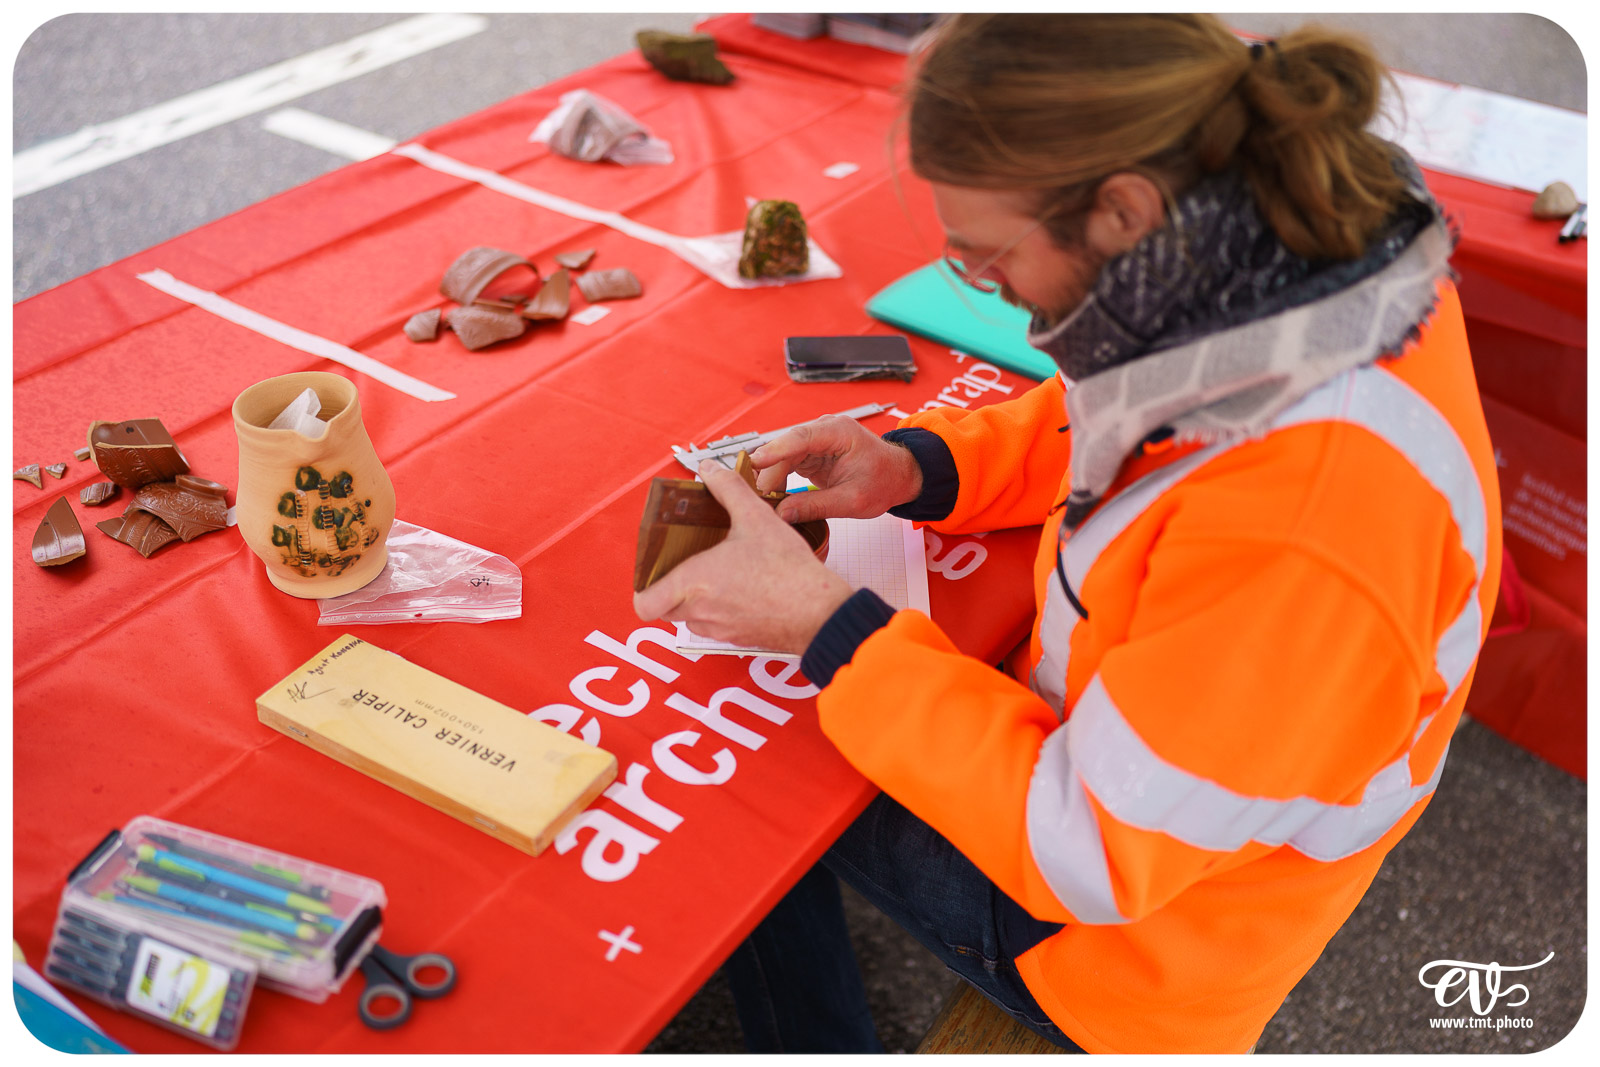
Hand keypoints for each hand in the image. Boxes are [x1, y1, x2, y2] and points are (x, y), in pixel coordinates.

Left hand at [632, 460, 852, 654]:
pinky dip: (724, 610)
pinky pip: (719, 627)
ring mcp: (721, 630)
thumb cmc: (787, 571)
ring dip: (700, 599)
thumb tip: (711, 469)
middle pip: (667, 608)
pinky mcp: (741, 639)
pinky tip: (746, 589)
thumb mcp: (756, 518)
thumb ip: (728, 488)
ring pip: (693, 618)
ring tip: (722, 573)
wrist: (820, 612)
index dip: (644, 589)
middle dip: (674, 587)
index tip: (656, 571)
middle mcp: (701, 612)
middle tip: (690, 563)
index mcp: (694, 584)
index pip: (644, 603)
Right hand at [749, 415, 922, 523]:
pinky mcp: (810, 452)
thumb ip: (816, 506)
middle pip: (785, 447)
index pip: (801, 437)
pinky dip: (777, 478)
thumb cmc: (883, 481)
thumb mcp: (852, 501)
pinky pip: (785, 463)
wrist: (896, 476)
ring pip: (781, 455)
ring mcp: (815, 439)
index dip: (775, 450)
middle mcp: (824, 430)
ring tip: (761, 500)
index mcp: (839, 432)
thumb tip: (782, 513)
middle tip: (755, 498)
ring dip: (769, 476)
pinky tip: (770, 495)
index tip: (754, 463)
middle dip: (767, 471)